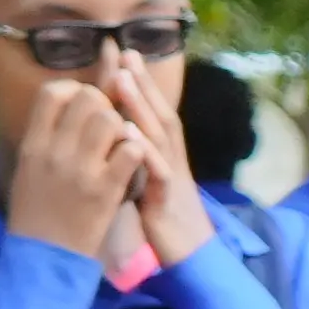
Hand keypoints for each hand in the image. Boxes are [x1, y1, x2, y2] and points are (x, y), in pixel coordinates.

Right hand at [1, 79, 146, 260]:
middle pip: (87, 98)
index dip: (74, 88)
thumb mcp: (28, 169)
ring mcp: (81, 170)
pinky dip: (136, 149)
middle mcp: (54, 151)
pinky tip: (132, 162)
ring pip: (111, 119)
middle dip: (105, 104)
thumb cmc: (36, 213)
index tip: (84, 102)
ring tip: (120, 144)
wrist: (44, 257)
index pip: (52, 93)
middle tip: (109, 124)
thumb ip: (45, 137)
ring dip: (122, 126)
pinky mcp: (106, 189)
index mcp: (32, 145)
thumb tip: (63, 105)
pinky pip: (130, 149)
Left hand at [110, 66, 214, 271]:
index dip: (139, 85)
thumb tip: (118, 138)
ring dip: (141, 104)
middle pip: (160, 113)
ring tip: (122, 78)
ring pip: (159, 135)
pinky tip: (128, 132)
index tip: (122, 55)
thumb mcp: (148, 183)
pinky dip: (144, 149)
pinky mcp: (166, 199)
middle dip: (142, 82)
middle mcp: (172, 159)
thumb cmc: (166, 221)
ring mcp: (172, 177)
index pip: (153, 112)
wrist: (190, 256)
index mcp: (165, 155)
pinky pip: (156, 170)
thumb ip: (136, 159)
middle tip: (125, 51)